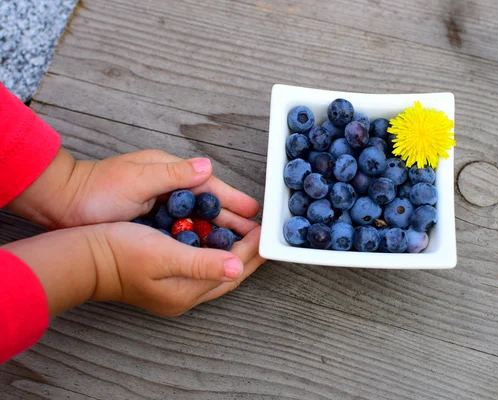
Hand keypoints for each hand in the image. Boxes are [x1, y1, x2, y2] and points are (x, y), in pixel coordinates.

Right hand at [4, 212, 264, 316]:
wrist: (82, 255)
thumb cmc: (120, 251)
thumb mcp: (164, 255)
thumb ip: (202, 263)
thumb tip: (238, 267)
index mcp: (186, 293)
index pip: (231, 273)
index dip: (251, 251)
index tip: (264, 233)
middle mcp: (183, 295)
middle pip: (226, 273)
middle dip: (247, 253)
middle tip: (261, 233)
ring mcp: (173, 288)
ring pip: (214, 268)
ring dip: (231, 250)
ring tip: (245, 231)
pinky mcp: (164, 276)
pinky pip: (199, 263)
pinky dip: (212, 248)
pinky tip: (215, 234)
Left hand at [7, 148, 258, 228]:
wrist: (61, 203)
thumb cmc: (96, 190)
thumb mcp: (135, 179)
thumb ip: (172, 174)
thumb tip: (207, 167)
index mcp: (168, 170)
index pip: (209, 185)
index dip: (232, 199)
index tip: (253, 211)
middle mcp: (168, 186)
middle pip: (208, 203)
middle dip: (232, 217)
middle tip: (255, 232)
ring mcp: (160, 204)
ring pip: (197, 218)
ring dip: (218, 229)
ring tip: (240, 243)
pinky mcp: (151, 219)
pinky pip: (182, 229)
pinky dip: (197, 238)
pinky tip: (208, 249)